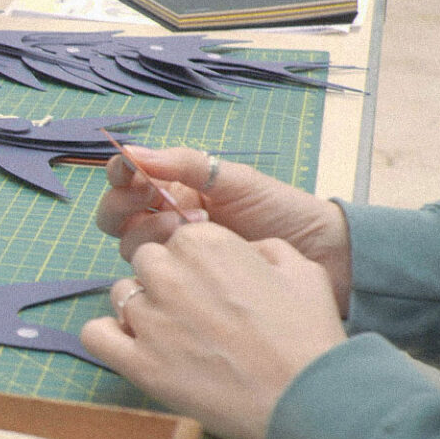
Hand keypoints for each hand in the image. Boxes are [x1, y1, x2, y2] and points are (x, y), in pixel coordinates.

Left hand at [82, 226, 345, 438]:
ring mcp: (150, 319)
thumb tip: (242, 251)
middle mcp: (170, 274)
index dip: (194, 261)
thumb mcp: (301, 270)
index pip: (177, 238)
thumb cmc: (308, 335)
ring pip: (121, 295)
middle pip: (145, 261)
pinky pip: (96, 334)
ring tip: (174, 334)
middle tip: (194, 310)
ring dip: (141, 308)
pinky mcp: (139, 363)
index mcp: (205, 244)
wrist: (307, 399)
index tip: (212, 283)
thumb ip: (262, 249)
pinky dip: (109, 336)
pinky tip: (133, 346)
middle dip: (165, 279)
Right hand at [95, 146, 351, 314]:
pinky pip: (156, 276)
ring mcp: (177, 255)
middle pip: (117, 216)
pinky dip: (167, 263)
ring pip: (131, 246)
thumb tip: (135, 152)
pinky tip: (200, 257)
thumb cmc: (284, 210)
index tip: (130, 172)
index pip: (129, 179)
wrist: (322, 254)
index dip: (120, 174)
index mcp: (178, 188)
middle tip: (157, 203)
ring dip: (152, 233)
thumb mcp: (236, 179)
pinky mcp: (187, 286)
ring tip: (195, 226)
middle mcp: (168, 220)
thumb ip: (186, 164)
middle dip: (125, 207)